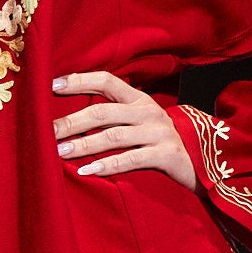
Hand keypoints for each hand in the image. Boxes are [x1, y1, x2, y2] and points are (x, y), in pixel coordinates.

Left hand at [52, 70, 197, 187]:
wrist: (203, 162)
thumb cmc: (159, 143)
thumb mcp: (140, 123)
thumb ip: (114, 116)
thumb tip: (71, 120)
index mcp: (139, 99)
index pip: (106, 81)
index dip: (79, 81)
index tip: (53, 85)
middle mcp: (148, 112)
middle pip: (103, 111)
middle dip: (72, 121)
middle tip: (49, 131)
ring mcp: (158, 133)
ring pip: (113, 136)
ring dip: (84, 145)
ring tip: (60, 152)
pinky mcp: (166, 154)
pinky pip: (130, 159)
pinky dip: (106, 166)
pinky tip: (87, 171)